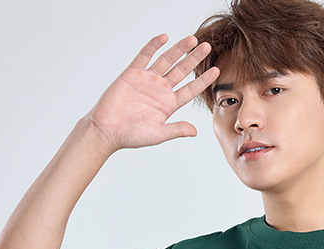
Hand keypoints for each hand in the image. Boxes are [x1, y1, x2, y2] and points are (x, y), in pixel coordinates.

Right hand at [84, 33, 219, 153]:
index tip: (216, 71)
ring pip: (166, 60)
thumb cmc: (131, 135)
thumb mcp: (158, 134)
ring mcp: (147, 80)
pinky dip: (153, 46)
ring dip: (179, 49)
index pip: (190, 89)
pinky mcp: (132, 73)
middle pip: (181, 70)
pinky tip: (163, 37)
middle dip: (194, 59)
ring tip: (192, 39)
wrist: (107, 129)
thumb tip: (195, 131)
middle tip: (207, 47)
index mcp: (168, 104)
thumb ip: (176, 130)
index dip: (203, 80)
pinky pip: (144, 56)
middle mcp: (160, 90)